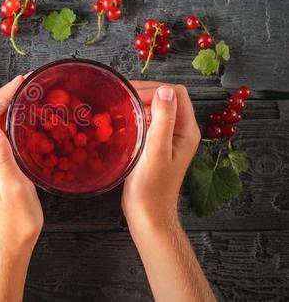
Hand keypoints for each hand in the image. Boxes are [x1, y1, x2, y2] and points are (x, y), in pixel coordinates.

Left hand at [0, 75, 42, 249]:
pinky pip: (1, 135)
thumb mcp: (12, 187)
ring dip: (7, 106)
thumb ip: (1, 158)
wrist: (9, 242)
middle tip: (26, 83)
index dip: (2, 95)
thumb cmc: (15, 219)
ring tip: (27, 95)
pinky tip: (26, 122)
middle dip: (5, 95)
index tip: (20, 82)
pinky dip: (12, 121)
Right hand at [122, 82, 214, 301]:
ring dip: (138, 104)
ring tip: (117, 107)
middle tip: (120, 97)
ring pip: (155, 109)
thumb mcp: (156, 151)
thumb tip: (165, 90)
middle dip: (145, 93)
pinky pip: (147, 121)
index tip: (131, 95)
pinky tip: (120, 121)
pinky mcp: (155, 145)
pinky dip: (135, 116)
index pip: (176, 93)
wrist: (147, 214)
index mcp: (186, 130)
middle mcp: (180, 131)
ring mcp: (168, 138)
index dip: (155, 89)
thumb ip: (162, 120)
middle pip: (166, 98)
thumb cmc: (151, 187)